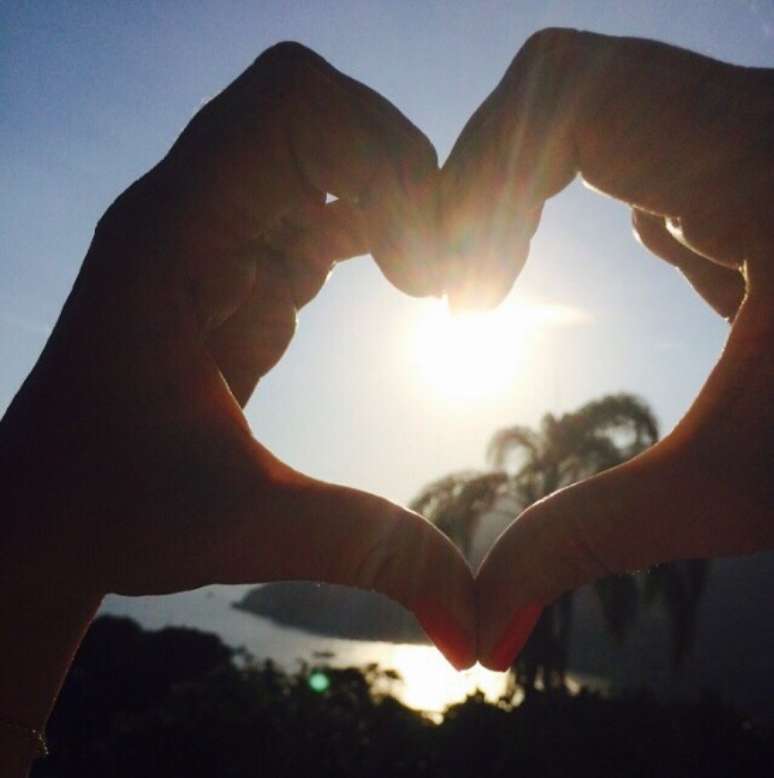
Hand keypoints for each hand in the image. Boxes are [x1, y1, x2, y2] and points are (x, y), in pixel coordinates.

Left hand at [1, 41, 475, 693]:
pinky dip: (381, 230)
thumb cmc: (116, 513)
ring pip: (330, 152)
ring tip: (435, 288)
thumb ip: (375, 557)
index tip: (422, 274)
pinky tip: (407, 290)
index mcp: (169, 241)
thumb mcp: (250, 529)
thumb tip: (480, 635)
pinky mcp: (238, 262)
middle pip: (321, 111)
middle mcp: (188, 213)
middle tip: (441, 273)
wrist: (49, 512)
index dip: (384, 162)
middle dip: (405, 175)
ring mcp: (213, 232)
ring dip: (399, 204)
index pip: (290, 107)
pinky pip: (324, 206)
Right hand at [440, 29, 773, 669]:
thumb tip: (481, 627)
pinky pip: (666, 162)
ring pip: (612, 118)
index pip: (569, 86)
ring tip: (489, 291)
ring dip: (531, 197)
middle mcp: (764, 130)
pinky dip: (599, 205)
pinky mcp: (773, 194)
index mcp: (760, 162)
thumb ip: (590, 542)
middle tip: (460, 291)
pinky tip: (599, 259)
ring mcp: (769, 155)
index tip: (461, 297)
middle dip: (487, 185)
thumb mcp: (739, 491)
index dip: (480, 177)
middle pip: (572, 87)